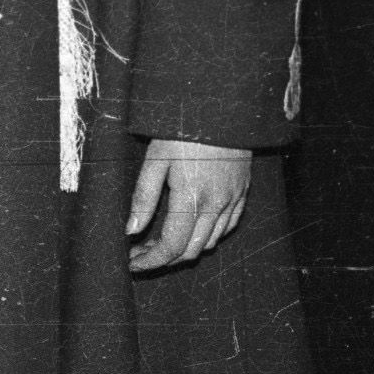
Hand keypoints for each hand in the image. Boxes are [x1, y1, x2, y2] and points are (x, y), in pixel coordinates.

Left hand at [128, 137, 250, 270]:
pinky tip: (190, 228)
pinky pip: (227, 227)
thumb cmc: (182, 131)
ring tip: (158, 241)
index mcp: (192, 198)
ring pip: (210, 242)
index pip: (172, 246)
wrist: (223, 109)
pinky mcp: (242, 193)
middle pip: (191, 250)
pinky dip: (207, 235)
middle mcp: (216, 205)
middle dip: (163, 259)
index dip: (151, 261)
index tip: (132, 264)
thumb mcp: (155, 160)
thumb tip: (131, 230)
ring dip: (184, 249)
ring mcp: (233, 200)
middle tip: (139, 253)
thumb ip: (143, 197)